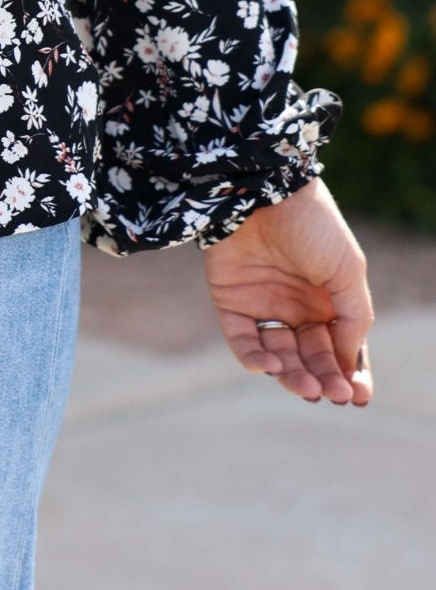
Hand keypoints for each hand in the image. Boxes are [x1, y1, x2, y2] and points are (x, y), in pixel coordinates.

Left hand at [202, 176, 372, 405]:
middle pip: (311, 356)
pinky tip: (269, 366)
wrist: (263, 190)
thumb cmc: (313, 226)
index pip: (341, 348)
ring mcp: (262, 305)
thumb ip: (352, 317)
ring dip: (292, 374)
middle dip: (324, 377)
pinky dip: (253, 358)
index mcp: (328, 300)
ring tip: (306, 386)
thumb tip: (349, 362)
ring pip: (278, 354)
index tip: (359, 398)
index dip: (351, 374)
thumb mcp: (347, 271)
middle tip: (333, 396)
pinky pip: (242, 339)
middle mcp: (296, 306)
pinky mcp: (229, 301)